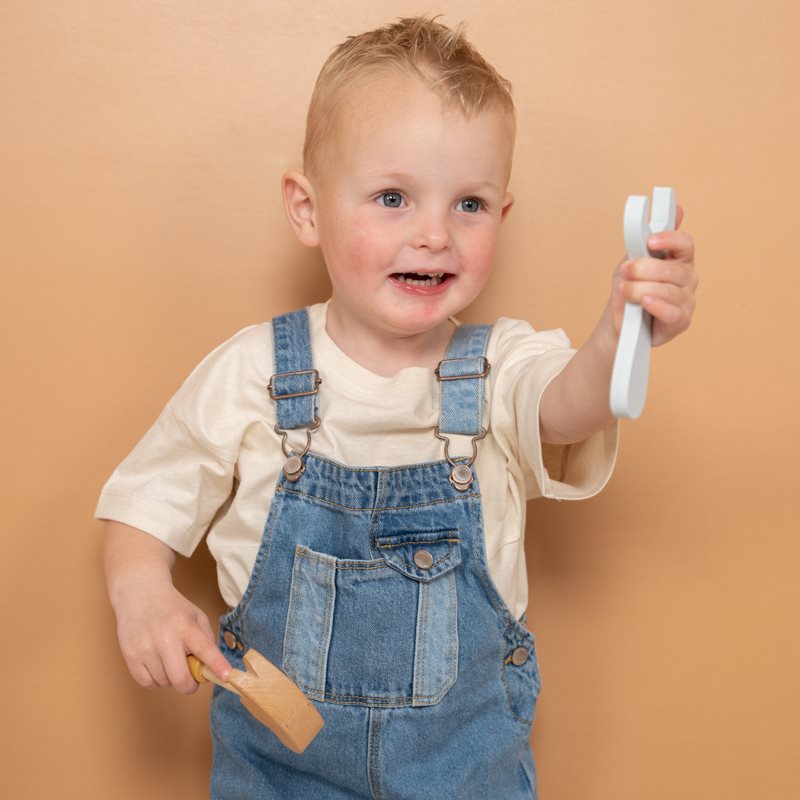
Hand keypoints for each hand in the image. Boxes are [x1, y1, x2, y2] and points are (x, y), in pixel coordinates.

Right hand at [113, 577, 230, 693]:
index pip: (205, 649)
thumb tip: (211, 667)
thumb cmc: (172, 608)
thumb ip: (206, 640)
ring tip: (170, 660)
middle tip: (191, 677)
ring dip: (171, 679)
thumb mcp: (196, 616)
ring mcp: (146, 648)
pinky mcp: (130, 656)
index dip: (217, 665)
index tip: (227, 676)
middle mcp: (166, 638)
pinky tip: (157, 665)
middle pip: (180, 679)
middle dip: (190, 685)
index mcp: (186, 626)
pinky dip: (155, 681)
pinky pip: (147, 683)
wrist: (139, 594)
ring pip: (164, 683)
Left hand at [611, 206, 697, 346]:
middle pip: (674, 269)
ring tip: (625, 291)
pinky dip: (657, 306)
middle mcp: (687, 278)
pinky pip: (673, 312)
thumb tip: (678, 209)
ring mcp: (686, 300)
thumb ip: (649, 238)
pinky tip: (645, 303)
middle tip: (625, 271)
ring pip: (670, 290)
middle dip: (644, 269)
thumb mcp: (633, 260)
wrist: (618, 322)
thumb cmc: (629, 289)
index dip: (670, 240)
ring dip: (641, 289)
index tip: (650, 241)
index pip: (685, 244)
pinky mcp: (681, 320)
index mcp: (678, 259)